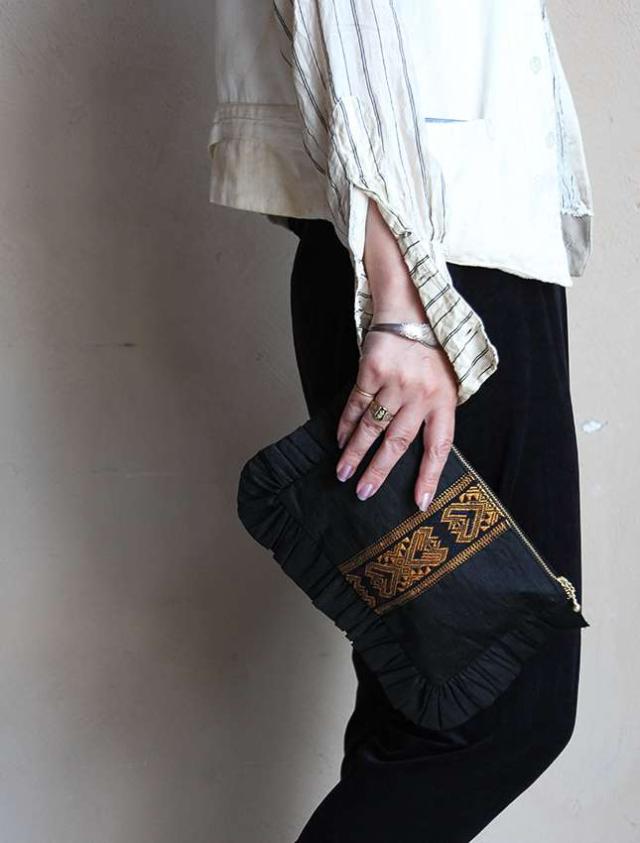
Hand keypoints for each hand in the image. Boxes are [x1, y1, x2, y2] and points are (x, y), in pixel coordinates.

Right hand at [335, 196, 456, 509]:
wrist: (413, 306)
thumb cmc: (432, 348)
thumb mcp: (448, 379)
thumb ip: (436, 411)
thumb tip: (421, 451)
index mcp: (445, 400)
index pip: (439, 447)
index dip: (428, 476)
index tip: (419, 502)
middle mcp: (420, 394)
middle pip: (398, 443)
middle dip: (379, 472)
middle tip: (364, 494)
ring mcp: (395, 382)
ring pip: (372, 427)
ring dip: (355, 453)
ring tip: (343, 474)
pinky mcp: (372, 370)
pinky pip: (356, 404)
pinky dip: (346, 425)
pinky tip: (339, 441)